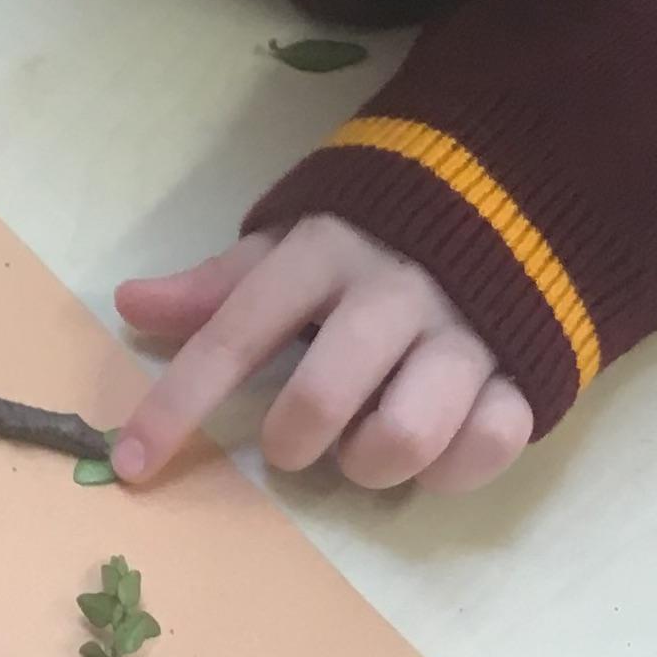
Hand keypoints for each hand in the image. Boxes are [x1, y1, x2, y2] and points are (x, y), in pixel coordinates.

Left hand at [113, 219, 533, 493]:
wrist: (514, 188)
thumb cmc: (378, 228)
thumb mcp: (295, 241)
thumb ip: (220, 284)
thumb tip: (130, 304)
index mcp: (324, 252)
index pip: (233, 336)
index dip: (176, 406)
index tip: (131, 464)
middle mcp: (393, 291)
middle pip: (320, 399)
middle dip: (291, 442)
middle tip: (294, 441)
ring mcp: (466, 331)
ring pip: (404, 436)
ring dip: (369, 464)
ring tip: (365, 446)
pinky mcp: (526, 366)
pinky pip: (488, 444)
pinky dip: (452, 468)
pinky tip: (435, 450)